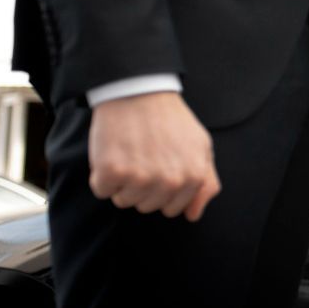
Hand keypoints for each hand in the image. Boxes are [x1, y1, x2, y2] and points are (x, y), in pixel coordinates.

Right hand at [88, 91, 220, 220]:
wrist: (139, 92)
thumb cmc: (169, 119)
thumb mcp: (201, 146)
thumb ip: (205, 183)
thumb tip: (193, 215)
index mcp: (193, 177)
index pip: (172, 208)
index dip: (162, 189)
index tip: (159, 166)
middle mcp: (169, 182)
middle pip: (147, 206)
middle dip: (143, 186)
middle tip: (144, 156)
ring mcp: (140, 178)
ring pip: (124, 200)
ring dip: (123, 181)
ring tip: (130, 152)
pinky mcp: (112, 172)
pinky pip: (102, 190)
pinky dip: (102, 175)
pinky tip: (113, 152)